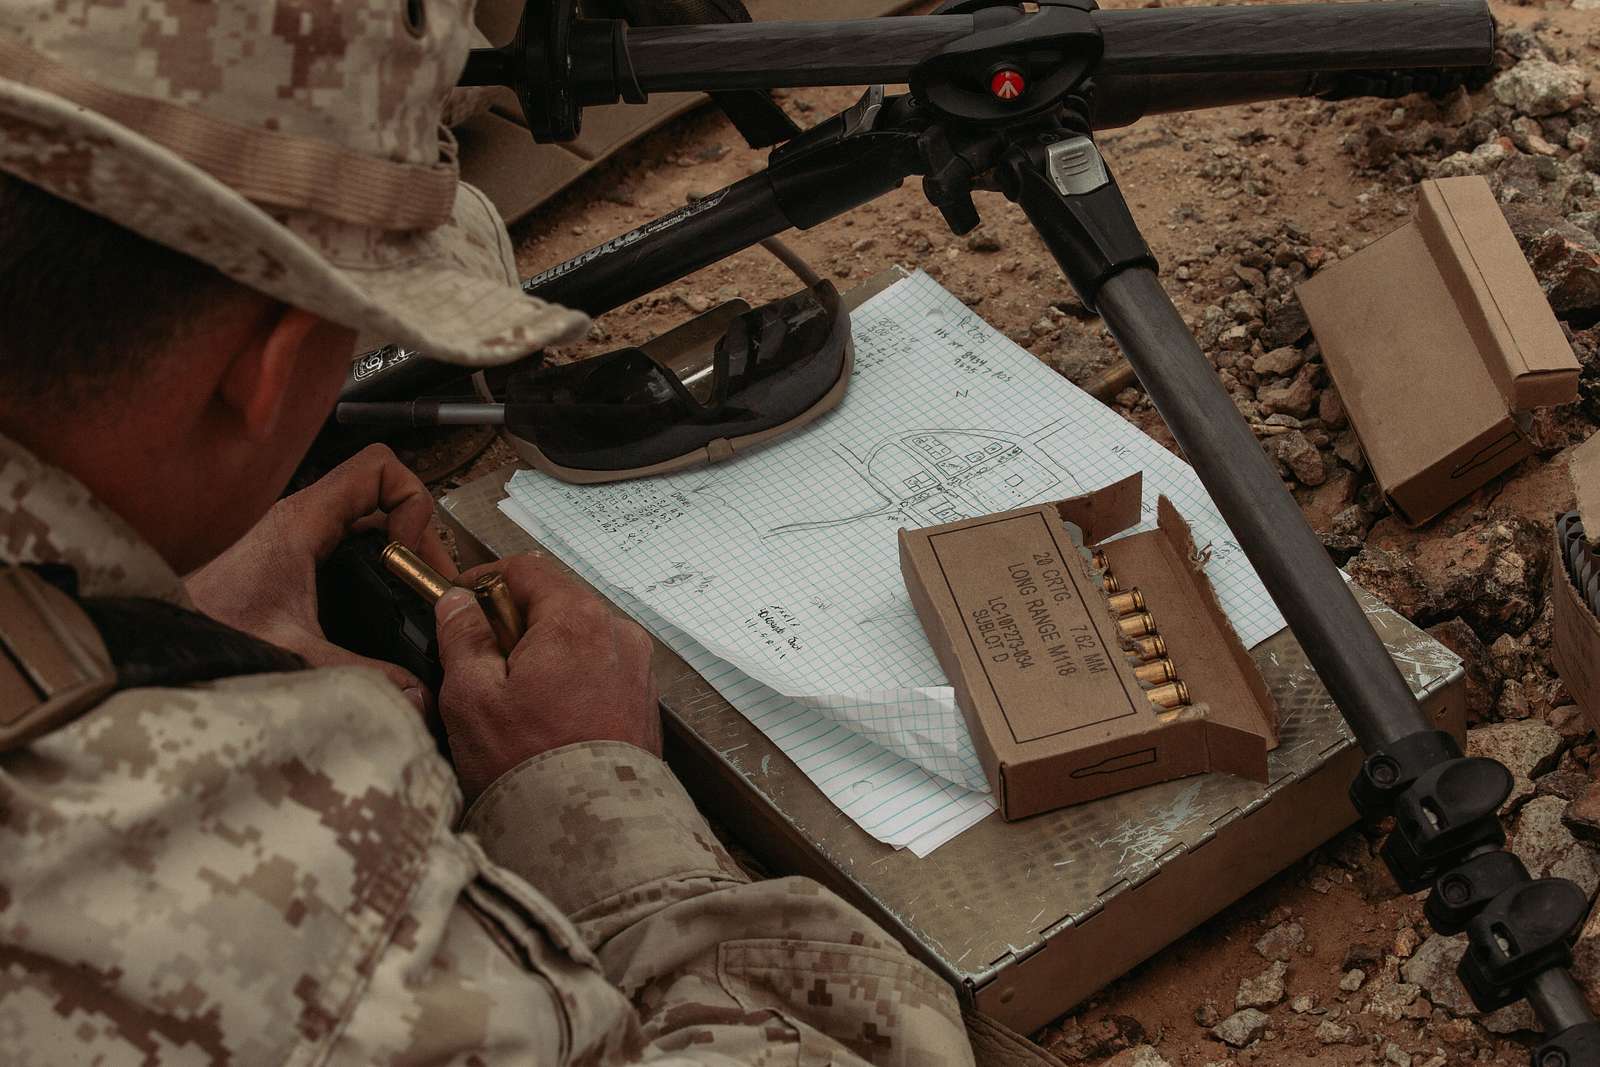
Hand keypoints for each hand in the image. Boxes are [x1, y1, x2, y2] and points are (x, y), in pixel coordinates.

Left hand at [186, 444, 454, 711]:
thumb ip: (359, 674)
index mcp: (304, 521)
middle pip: (384, 495)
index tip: (414, 555)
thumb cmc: (206, 632)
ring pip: (370, 519)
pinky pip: (351, 541)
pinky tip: (383, 605)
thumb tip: (417, 695)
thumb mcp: (292, 654)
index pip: (380, 468)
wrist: (153, 642)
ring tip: (415, 595)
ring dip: (400, 551)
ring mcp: (298, 535)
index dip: (413, 501)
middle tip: (431, 584)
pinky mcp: (293, 557)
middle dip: (419, 535)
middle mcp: (303, 518)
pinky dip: (377, 565)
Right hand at [434, 554, 660, 800]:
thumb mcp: (472, 695)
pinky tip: (544, 721)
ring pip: (578, 640)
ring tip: (511, 701)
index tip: (458, 601)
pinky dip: (569, 681)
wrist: (590, 834)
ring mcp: (637, 671)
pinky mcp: (643, 704)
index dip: (484, 579)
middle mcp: (618, 636)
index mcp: (577, 620)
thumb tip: (458, 604)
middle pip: (556, 603)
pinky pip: (599, 673)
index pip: (527, 569)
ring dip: (542, 654)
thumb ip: (463, 637)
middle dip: (512, 622)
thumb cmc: (530, 767)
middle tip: (477, 660)